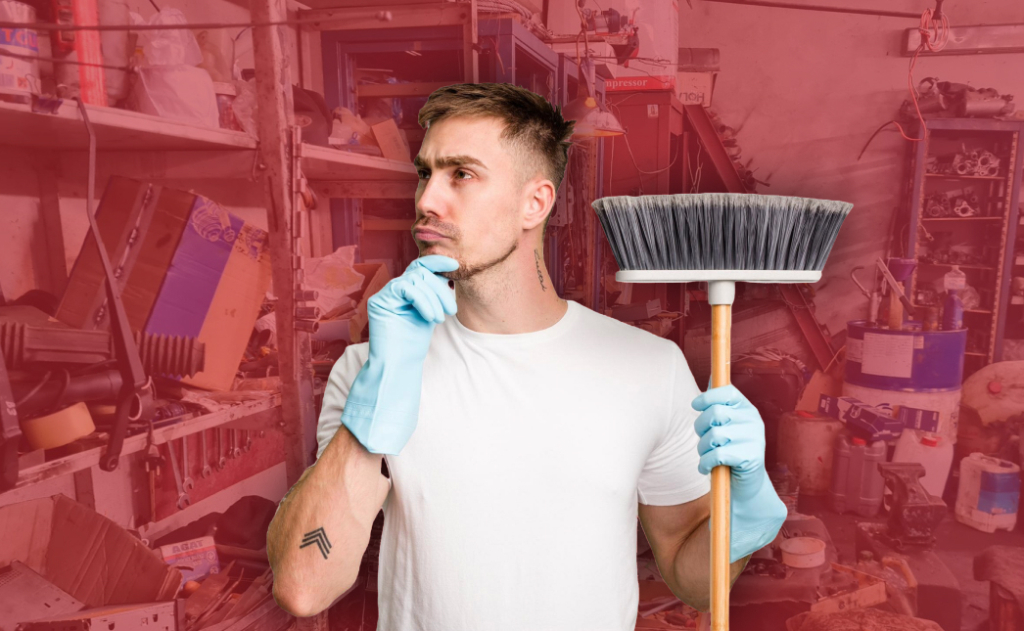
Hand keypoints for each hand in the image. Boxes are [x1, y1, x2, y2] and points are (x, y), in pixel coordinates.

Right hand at [341, 255, 458, 454]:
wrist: (398, 364)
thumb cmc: (413, 344)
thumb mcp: (430, 313)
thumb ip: (434, 294)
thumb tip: (447, 274)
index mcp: (406, 290)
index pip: (420, 266)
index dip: (437, 261)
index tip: (455, 264)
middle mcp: (393, 289)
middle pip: (420, 272)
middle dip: (440, 289)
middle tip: (451, 310)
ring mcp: (385, 294)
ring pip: (415, 279)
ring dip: (433, 298)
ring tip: (439, 319)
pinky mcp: (378, 301)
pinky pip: (405, 289)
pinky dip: (423, 301)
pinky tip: (430, 318)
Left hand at [692, 385, 786, 562]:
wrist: (745, 485)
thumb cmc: (729, 451)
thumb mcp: (726, 426)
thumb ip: (719, 404)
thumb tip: (712, 377)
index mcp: (747, 409)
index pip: (726, 392)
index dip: (707, 398)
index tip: (695, 406)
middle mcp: (753, 421)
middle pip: (714, 413)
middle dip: (700, 428)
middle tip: (703, 440)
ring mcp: (754, 439)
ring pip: (713, 435)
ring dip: (702, 449)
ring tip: (707, 456)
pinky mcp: (750, 458)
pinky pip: (716, 454)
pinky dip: (705, 463)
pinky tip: (707, 468)